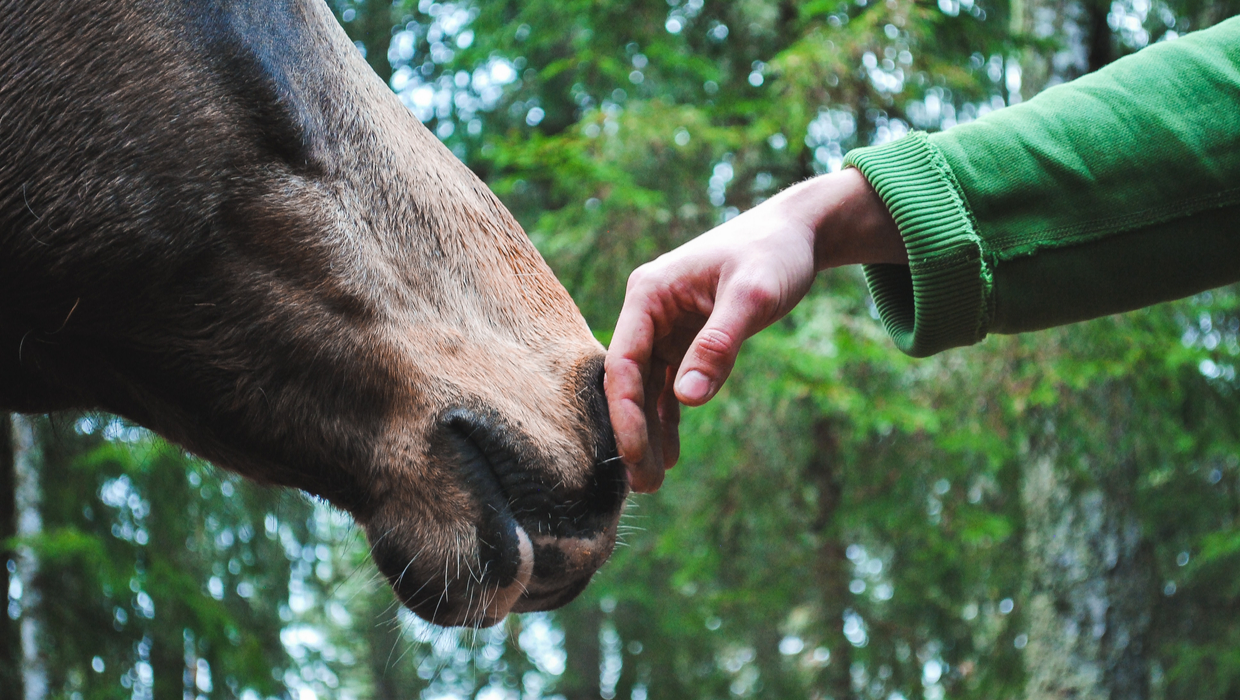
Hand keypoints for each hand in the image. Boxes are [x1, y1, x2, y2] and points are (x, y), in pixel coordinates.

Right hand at [605, 168, 904, 491]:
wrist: (798, 233)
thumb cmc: (774, 254)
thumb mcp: (753, 296)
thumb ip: (719, 345)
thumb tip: (687, 400)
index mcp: (649, 293)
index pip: (623, 362)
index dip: (626, 412)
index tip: (635, 455)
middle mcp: (648, 311)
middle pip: (630, 381)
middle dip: (634, 433)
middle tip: (645, 486)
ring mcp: (664, 326)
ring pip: (648, 388)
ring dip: (650, 432)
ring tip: (653, 483)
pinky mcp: (685, 338)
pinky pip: (670, 385)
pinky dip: (671, 417)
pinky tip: (672, 453)